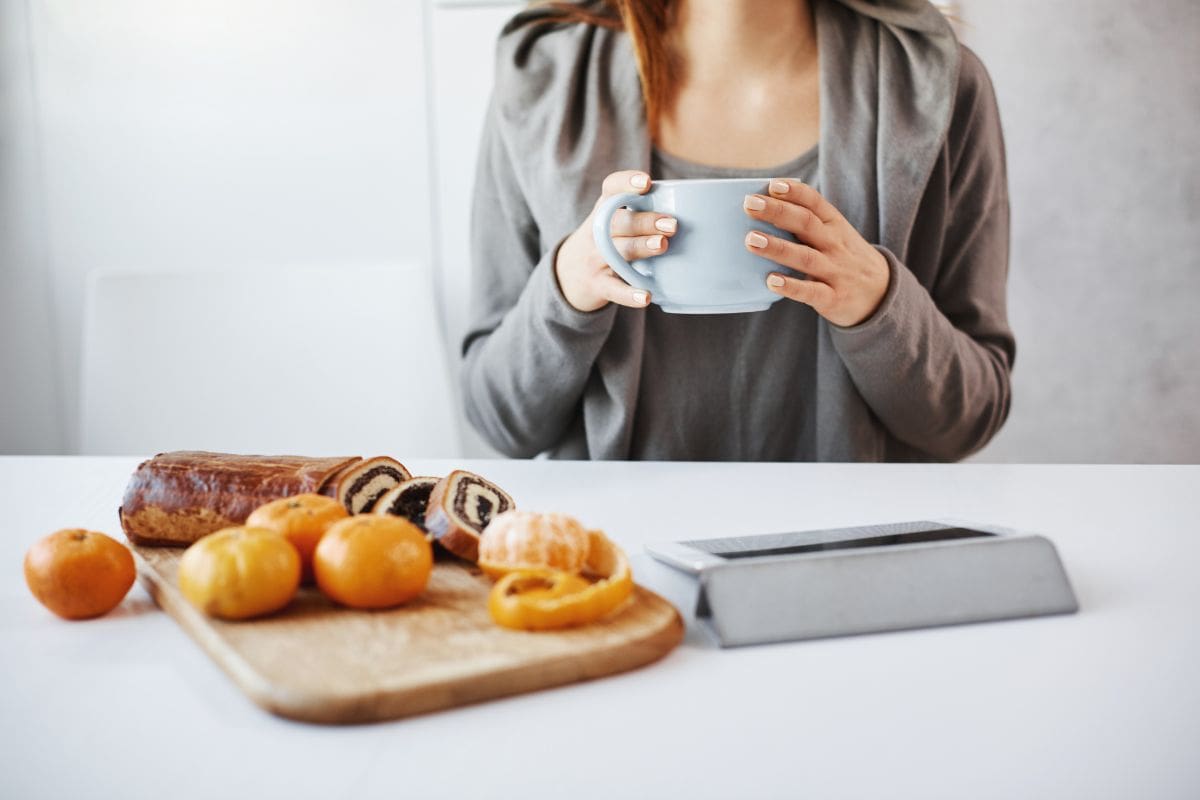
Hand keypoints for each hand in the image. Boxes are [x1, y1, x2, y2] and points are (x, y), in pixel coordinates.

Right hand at [555, 170, 677, 312]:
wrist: (569, 275)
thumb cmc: (608, 241)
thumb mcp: (615, 221)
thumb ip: (644, 212)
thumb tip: (701, 210)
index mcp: (603, 209)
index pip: (610, 189)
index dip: (626, 183)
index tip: (646, 182)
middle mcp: (597, 232)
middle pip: (618, 223)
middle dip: (644, 221)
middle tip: (671, 224)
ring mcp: (596, 259)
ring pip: (618, 251)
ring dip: (640, 247)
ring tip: (662, 245)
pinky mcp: (598, 284)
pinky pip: (614, 289)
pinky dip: (629, 294)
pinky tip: (646, 297)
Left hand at [742, 179, 889, 326]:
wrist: (882, 294)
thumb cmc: (845, 258)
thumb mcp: (835, 235)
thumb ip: (806, 223)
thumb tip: (763, 207)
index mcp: (835, 225)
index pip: (815, 202)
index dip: (795, 192)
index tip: (772, 185)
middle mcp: (835, 245)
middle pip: (806, 223)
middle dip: (777, 212)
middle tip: (749, 205)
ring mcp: (835, 271)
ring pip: (805, 257)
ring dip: (777, 247)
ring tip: (751, 240)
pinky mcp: (833, 298)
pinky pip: (811, 292)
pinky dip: (791, 286)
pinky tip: (771, 281)